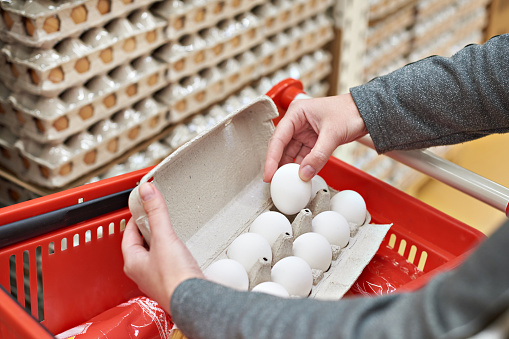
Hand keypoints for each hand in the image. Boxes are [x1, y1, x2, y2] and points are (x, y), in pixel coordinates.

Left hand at [122, 182, 203, 314]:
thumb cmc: (174, 278)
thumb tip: (147, 191)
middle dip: (148, 229)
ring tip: (168, 231)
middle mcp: (142, 273)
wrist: (194, 301)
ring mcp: (157, 279)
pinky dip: (171, 252)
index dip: (135, 219)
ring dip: (160, 242)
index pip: (128, 235)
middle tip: (155, 216)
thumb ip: (156, 213)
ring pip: (154, 254)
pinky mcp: (172, 282)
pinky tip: (181, 250)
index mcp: (133, 263)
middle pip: (140, 244)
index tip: (142, 208)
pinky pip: (167, 262)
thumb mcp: (164, 238)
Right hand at [263, 94, 367, 181]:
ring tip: (286, 182)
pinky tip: (300, 177)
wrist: (367, 112)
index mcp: (296, 113)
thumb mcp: (333, 134)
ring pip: (291, 153)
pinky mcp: (312, 141)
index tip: (268, 174)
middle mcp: (296, 122)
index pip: (278, 138)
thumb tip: (304, 174)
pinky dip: (301, 167)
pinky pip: (302, 156)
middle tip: (273, 182)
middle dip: (278, 164)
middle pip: (281, 147)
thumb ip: (318, 155)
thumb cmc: (350, 112)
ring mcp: (304, 132)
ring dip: (289, 167)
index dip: (272, 158)